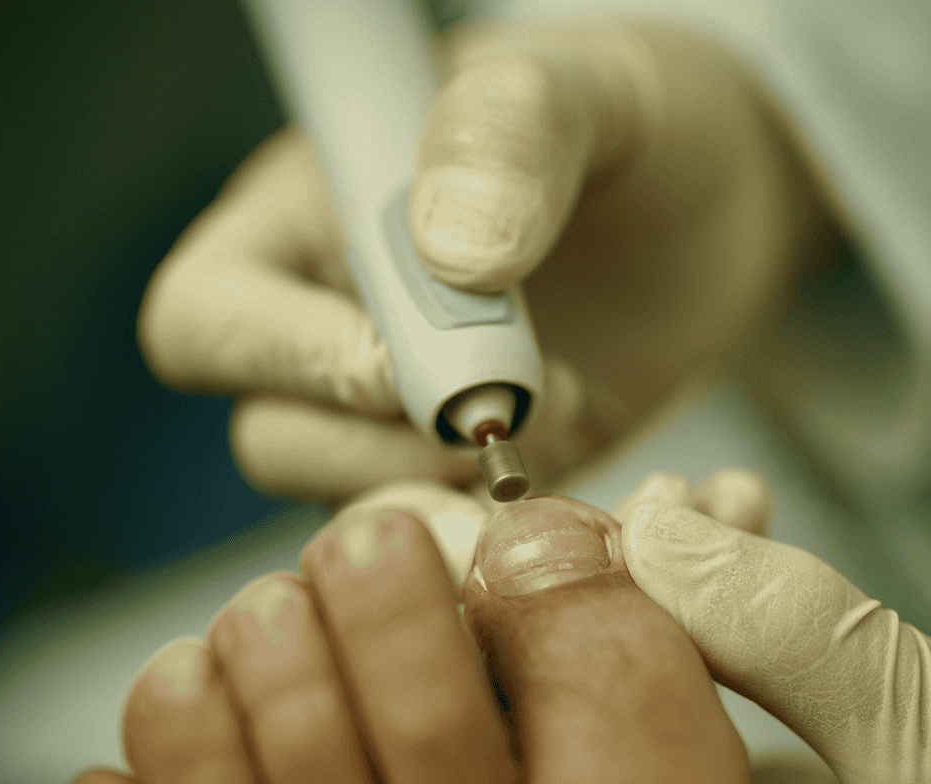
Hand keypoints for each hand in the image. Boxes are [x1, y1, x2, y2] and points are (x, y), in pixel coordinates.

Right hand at [137, 20, 829, 507]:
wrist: (723, 210)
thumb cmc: (644, 125)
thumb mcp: (591, 89)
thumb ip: (513, 131)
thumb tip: (450, 257)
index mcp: (308, 221)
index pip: (206, 321)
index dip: (288, 360)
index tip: (415, 365)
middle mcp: (331, 330)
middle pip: (270, 439)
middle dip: (391, 445)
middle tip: (527, 397)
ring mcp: (403, 421)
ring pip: (355, 509)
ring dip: (456, 493)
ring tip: (573, 409)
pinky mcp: (476, 483)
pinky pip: (456, 548)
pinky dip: (513, 539)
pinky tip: (587, 479)